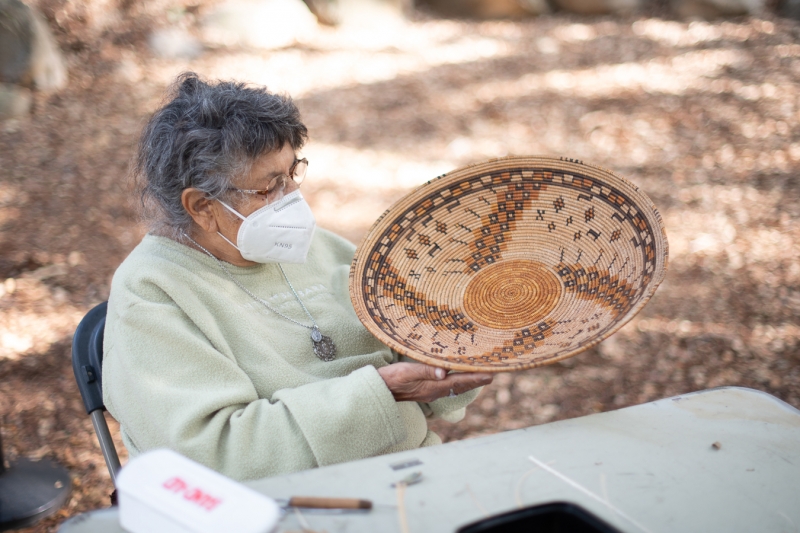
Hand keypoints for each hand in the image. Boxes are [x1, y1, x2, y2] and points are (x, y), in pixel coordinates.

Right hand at [377, 362, 492, 402]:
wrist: (377, 390)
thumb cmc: (389, 379)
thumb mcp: (405, 372)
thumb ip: (424, 371)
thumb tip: (443, 372)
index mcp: (432, 387)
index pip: (458, 381)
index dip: (475, 378)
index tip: (490, 374)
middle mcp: (434, 391)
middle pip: (460, 386)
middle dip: (476, 380)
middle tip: (493, 374)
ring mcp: (430, 391)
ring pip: (455, 387)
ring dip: (469, 381)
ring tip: (482, 375)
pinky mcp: (425, 389)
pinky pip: (447, 386)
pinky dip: (457, 380)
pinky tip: (459, 377)